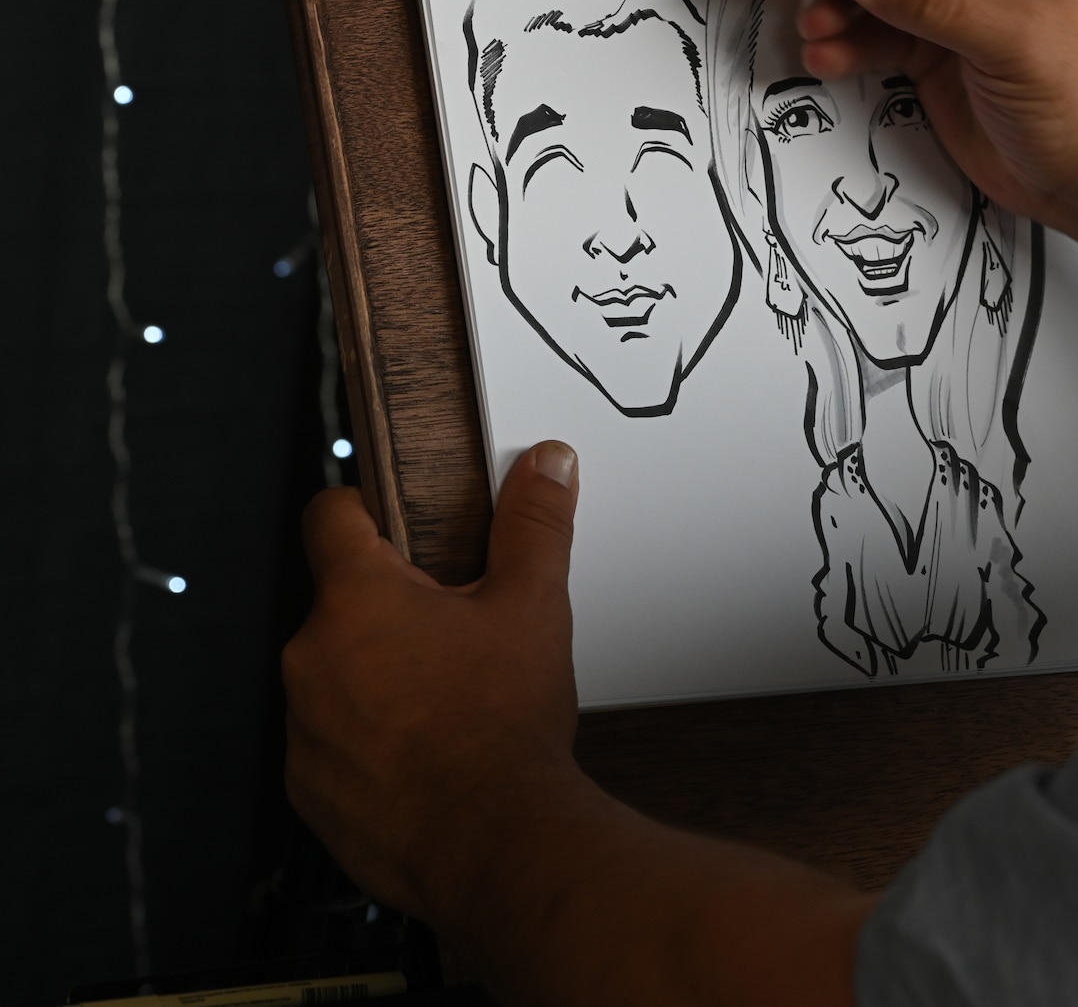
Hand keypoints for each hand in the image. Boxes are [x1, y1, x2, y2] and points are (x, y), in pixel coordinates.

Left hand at [283, 441, 583, 920]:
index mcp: (359, 600)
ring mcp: (303, 727)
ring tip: (447, 701)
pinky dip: (370, 744)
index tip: (383, 516)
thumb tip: (544, 468)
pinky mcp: (308, 787)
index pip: (330, 516)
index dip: (360, 507)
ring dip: (377, 680)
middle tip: (453, 633)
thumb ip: (534, 525)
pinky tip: (427, 752)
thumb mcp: (532, 606)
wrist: (493, 839)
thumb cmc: (501, 729)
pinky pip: (332, 745)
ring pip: (336, 678)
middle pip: (343, 606)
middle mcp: (313, 657)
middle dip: (392, 613)